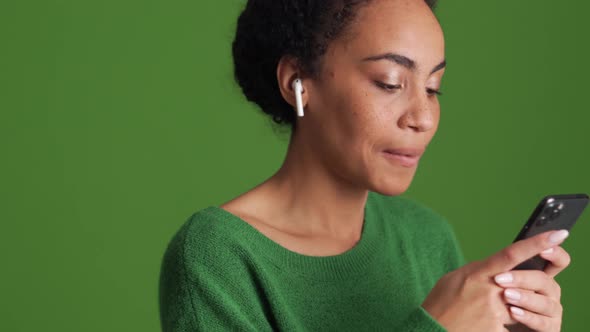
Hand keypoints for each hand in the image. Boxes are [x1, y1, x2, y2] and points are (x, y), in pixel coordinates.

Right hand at [422, 229, 569, 331]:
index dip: (537, 243)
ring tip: (477, 312)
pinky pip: (507, 323)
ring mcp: (495, 310)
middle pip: (521, 282)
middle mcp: (490, 289)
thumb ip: (479, 271)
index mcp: (479, 272)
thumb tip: (495, 267)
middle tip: (486, 296)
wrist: (432, 329)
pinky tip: (478, 323)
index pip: (512, 254)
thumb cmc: (441, 303)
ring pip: (516, 305)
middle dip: (515, 287)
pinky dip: (496, 323)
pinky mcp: (496, 328)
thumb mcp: (455, 278)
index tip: (558, 235)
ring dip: (503, 308)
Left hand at [500, 231, 570, 331]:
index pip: (555, 261)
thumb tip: (502, 254)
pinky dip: (529, 317)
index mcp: (538, 275)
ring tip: (505, 296)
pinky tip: (513, 312)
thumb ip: (503, 266)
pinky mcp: (549, 327)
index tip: (544, 248)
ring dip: (525, 298)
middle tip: (499, 279)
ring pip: (545, 302)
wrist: (493, 324)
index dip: (554, 252)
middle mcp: (548, 291)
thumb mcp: (495, 279)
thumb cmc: (494, 299)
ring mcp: (550, 309)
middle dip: (522, 278)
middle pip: (545, 280)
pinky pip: (544, 323)